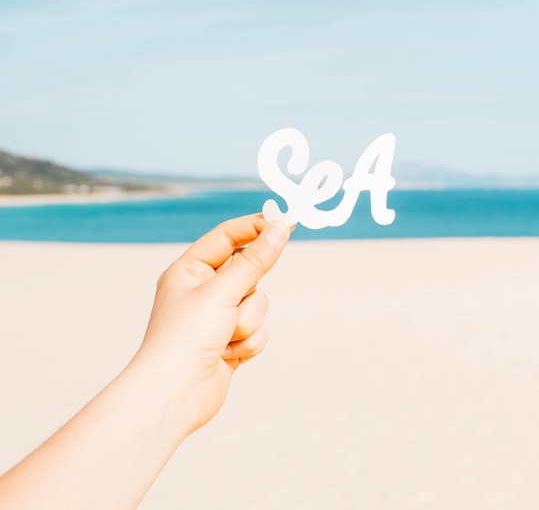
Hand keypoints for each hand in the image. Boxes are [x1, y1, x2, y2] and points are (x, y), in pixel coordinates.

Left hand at [137, 213, 289, 433]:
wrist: (175, 395)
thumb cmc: (185, 338)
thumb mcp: (223, 291)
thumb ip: (255, 260)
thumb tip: (279, 228)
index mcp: (190, 270)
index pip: (227, 237)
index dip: (255, 227)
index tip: (284, 222)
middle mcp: (203, 291)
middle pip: (248, 271)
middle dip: (248, 289)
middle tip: (240, 295)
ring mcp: (217, 317)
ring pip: (257, 302)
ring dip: (247, 321)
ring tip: (224, 336)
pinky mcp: (230, 341)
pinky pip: (258, 329)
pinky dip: (248, 341)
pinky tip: (227, 355)